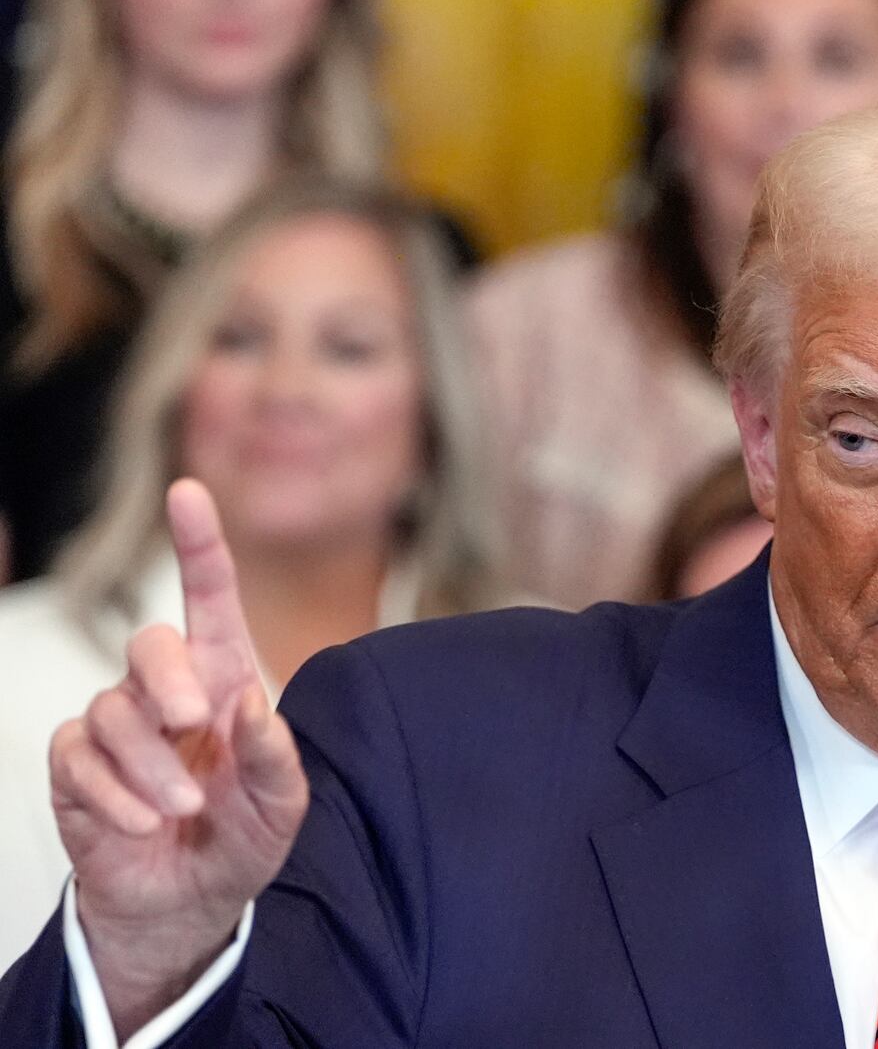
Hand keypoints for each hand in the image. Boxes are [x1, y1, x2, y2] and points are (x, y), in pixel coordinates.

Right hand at [48, 480, 308, 1036]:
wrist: (190, 902)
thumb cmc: (242, 837)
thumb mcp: (283, 805)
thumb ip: (277, 757)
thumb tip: (251, 704)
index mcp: (224, 678)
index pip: (209, 599)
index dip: (198, 545)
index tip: (188, 493)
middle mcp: (167, 690)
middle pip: (149, 643)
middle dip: (169, 678)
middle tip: (195, 720)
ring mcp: (117, 724)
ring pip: (114, 711)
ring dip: (151, 766)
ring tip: (184, 809)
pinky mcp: (76, 766)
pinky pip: (79, 758)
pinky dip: (115, 795)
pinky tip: (144, 822)